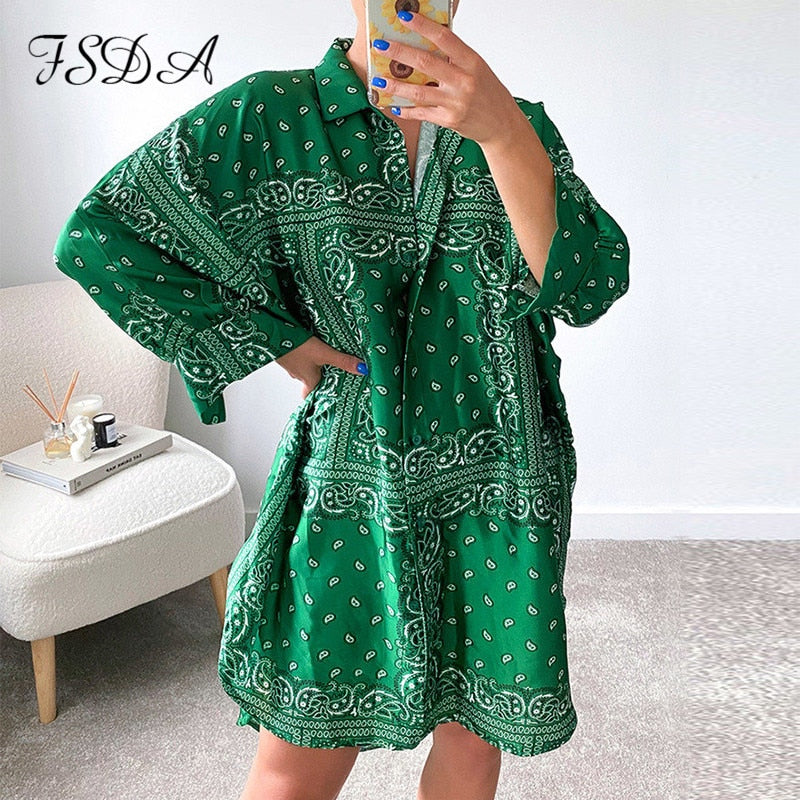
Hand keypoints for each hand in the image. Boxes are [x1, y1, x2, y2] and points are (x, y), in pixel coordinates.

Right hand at [275, 336, 367, 398]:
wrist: (271, 332)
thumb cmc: (297, 347)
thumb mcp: (324, 353)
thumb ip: (343, 361)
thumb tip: (362, 370)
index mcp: (308, 379)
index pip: (311, 396)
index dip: (316, 398)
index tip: (324, 399)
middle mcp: (298, 374)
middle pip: (310, 380)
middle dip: (319, 377)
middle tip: (331, 374)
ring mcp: (290, 364)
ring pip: (303, 368)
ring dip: (312, 364)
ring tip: (324, 357)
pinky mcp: (285, 353)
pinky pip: (297, 357)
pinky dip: (304, 354)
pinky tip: (310, 345)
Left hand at [371, 10, 521, 146]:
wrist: (501, 125)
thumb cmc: (488, 93)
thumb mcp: (477, 69)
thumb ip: (455, 58)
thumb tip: (427, 42)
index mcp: (472, 62)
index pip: (445, 39)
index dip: (424, 26)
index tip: (405, 17)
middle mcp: (464, 81)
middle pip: (426, 63)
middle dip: (400, 53)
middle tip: (381, 45)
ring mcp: (455, 102)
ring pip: (419, 92)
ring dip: (395, 86)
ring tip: (378, 80)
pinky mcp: (449, 120)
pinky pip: (422, 113)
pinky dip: (407, 110)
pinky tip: (394, 105)